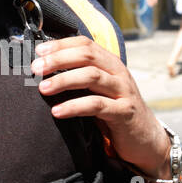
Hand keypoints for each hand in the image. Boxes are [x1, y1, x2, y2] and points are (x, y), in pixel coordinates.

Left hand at [32, 36, 170, 177]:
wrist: (145, 138)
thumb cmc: (115, 112)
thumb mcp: (100, 90)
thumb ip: (81, 78)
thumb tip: (46, 70)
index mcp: (111, 64)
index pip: (85, 44)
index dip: (61, 44)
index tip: (39, 51)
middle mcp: (118, 73)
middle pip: (87, 56)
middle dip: (59, 59)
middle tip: (36, 68)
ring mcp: (123, 92)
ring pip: (92, 77)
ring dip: (64, 80)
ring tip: (43, 88)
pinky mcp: (124, 113)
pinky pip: (97, 106)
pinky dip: (74, 106)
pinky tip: (57, 111)